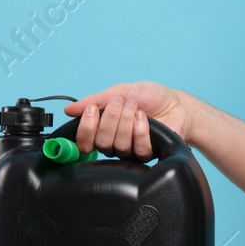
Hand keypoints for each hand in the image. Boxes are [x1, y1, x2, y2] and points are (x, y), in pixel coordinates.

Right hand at [64, 82, 189, 159]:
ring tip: (135, 107)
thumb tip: (69, 110)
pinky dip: (140, 130)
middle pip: (100, 143)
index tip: (92, 110)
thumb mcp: (119, 91)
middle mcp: (113, 142)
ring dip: (126, 121)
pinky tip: (144, 118)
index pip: (83, 142)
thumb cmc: (149, 96)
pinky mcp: (146, 154)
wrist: (175, 102)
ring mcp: (129, 150)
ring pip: (117, 146)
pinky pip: (137, 148)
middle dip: (110, 119)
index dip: (85, 128)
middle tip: (121, 103)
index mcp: (103, 129)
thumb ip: (95, 101)